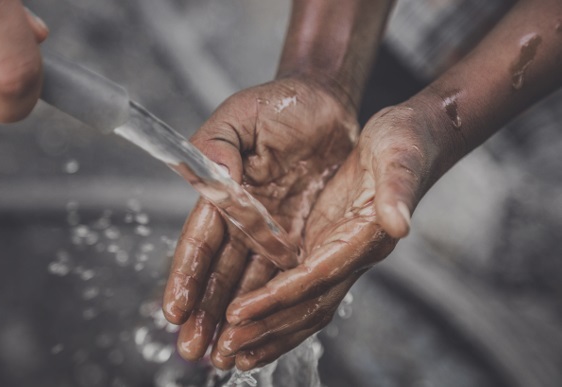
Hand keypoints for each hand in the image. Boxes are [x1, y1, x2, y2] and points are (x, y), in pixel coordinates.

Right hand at [162, 76, 358, 366]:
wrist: (324, 102)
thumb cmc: (279, 103)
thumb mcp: (240, 116)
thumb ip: (218, 145)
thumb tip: (214, 181)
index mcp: (223, 192)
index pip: (201, 240)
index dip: (187, 276)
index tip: (174, 311)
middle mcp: (246, 219)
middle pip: (221, 272)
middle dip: (205, 312)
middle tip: (191, 350)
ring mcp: (274, 230)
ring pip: (251, 282)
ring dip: (236, 319)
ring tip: (223, 355)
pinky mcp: (305, 235)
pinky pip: (289, 274)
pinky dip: (275, 303)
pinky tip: (263, 330)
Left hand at [216, 104, 447, 369]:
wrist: (414, 140)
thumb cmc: (408, 143)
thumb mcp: (401, 155)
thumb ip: (399, 189)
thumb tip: (399, 224)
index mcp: (366, 236)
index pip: (316, 277)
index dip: (278, 298)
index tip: (240, 314)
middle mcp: (351, 254)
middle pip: (307, 305)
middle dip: (265, 328)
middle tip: (225, 350)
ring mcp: (338, 253)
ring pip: (302, 305)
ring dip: (267, 330)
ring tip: (232, 351)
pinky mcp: (326, 245)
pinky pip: (298, 288)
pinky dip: (274, 308)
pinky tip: (250, 320)